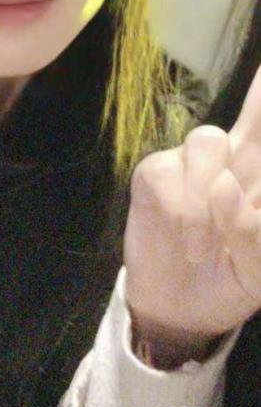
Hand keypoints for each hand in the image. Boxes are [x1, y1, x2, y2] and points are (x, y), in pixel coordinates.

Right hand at [124, 64, 260, 365]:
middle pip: (254, 110)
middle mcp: (234, 158)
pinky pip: (170, 175)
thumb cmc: (231, 281)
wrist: (178, 307)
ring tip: (208, 246)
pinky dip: (183, 213)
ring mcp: (192, 162)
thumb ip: (255, 235)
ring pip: (208, 143)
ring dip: (210, 202)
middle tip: (258, 98)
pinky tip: (189, 241)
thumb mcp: (258, 271)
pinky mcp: (156, 171)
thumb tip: (225, 187)